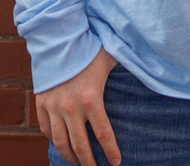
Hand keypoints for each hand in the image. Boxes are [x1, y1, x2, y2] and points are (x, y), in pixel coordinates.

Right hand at [36, 47, 120, 165]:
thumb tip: (147, 64)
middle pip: (80, 145)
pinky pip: (46, 129)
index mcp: (91, 97)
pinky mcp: (41, 102)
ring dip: (70, 156)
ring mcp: (54, 106)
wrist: (57, 36)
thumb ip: (126, 63)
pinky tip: (62, 143)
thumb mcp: (109, 56)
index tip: (116, 162)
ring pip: (61, 142)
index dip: (111, 151)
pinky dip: (53, 139)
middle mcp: (71, 107)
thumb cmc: (87, 45)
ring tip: (78, 163)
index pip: (103, 134)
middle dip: (89, 162)